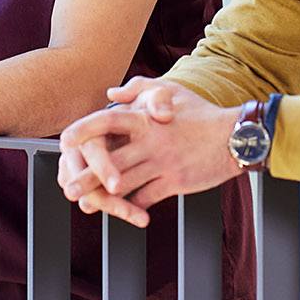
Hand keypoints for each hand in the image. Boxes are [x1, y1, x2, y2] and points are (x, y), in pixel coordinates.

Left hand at [57, 78, 242, 225]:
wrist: (236, 137)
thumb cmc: (202, 114)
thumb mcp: (172, 91)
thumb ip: (139, 88)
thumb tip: (111, 93)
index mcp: (146, 118)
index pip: (107, 120)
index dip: (83, 130)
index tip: (64, 140)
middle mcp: (151, 140)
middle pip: (109, 161)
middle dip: (85, 177)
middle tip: (68, 187)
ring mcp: (162, 163)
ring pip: (124, 183)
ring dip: (103, 197)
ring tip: (87, 204)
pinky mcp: (175, 182)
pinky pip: (147, 198)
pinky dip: (133, 206)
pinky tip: (124, 211)